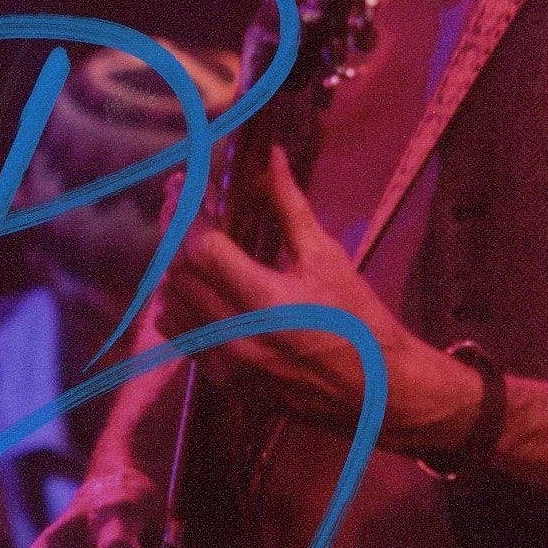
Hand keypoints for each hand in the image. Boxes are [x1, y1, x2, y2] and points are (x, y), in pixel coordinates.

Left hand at [157, 145, 483, 453]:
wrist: (376, 390)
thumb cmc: (359, 319)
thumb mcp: (327, 257)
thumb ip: (290, 206)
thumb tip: (272, 157)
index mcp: (265, 302)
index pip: (200, 250)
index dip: (185, 213)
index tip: (186, 185)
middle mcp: (236, 337)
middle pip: (178, 276)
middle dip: (174, 234)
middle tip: (184, 205)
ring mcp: (225, 365)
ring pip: (171, 307)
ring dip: (172, 270)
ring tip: (188, 241)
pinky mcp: (224, 383)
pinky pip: (183, 337)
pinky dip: (180, 306)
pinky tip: (196, 286)